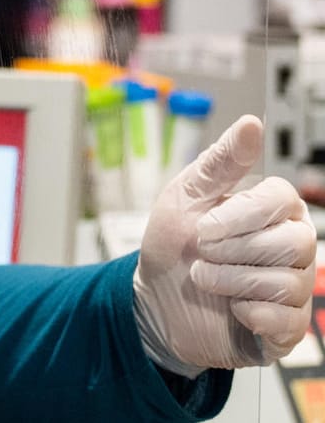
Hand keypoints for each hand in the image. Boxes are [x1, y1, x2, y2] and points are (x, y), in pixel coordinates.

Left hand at [134, 115, 316, 374]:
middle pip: (293, 242)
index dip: (240, 216)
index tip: (203, 228)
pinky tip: (231, 310)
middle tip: (202, 256)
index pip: (283, 199)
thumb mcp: (185, 197)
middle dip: (232, 252)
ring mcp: (295, 286)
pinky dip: (248, 314)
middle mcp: (293, 245)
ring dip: (230, 282)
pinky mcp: (288, 325)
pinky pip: (286, 321)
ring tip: (206, 280)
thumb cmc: (173, 246)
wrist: (154, 301)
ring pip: (287, 281)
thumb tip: (251, 124)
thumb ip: (221, 163)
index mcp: (273, 210)